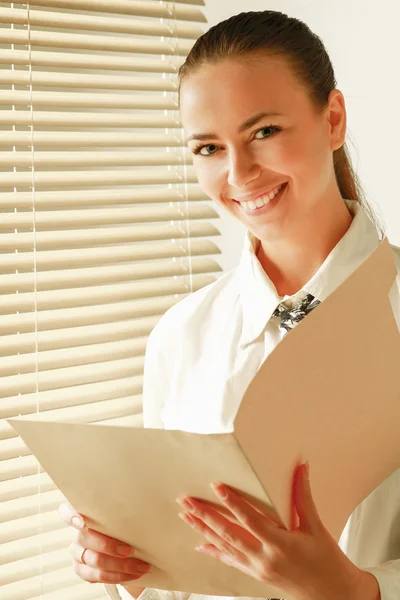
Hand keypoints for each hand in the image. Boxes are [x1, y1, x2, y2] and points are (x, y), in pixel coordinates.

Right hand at [59, 502, 150, 585]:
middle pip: (86, 539)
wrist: (123, 546)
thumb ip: (124, 508)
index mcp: (82, 514)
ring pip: (94, 560)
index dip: (71, 517)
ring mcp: (78, 552)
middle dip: (109, 546)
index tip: (83, 523)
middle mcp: (77, 533)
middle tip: (129, 550)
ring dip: (119, 565)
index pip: (66, 512)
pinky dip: (117, 576)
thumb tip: (151, 501)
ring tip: (140, 566)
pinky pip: (96, 576)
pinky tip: (133, 575)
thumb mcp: (122, 514)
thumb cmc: (123, 523)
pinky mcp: (82, 569)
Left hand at [176, 463, 380, 599]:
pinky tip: (201, 544)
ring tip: (186, 516)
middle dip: (204, 516)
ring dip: (203, 530)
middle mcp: (265, 558)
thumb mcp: (315, 526)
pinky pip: (230, 561)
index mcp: (280, 544)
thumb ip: (303, 495)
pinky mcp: (256, 576)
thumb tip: (301, 466)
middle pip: (228, 534)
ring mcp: (258, 569)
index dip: (231, 502)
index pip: (249, 519)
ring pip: (224, 547)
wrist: (334, 594)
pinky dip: (215, 551)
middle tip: (186, 501)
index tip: (216, 486)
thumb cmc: (327, 561)